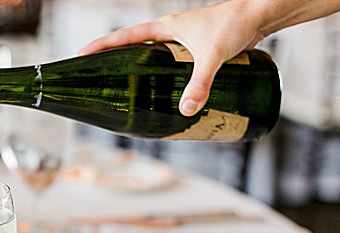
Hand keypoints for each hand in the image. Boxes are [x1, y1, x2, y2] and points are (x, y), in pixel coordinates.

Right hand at [78, 1, 263, 116]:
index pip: (124, 37)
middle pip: (137, 48)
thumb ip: (199, 84)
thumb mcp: (211, 57)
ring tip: (134, 92)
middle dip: (120, 63)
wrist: (258, 15)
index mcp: (165, 27)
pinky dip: (170, 75)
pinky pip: (178, 63)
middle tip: (104, 81)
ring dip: (146, 71)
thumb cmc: (233, 25)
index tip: (81, 56)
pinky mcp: (202, 48)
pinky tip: (172, 91)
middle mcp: (172, 32)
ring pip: (159, 57)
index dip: (102, 46)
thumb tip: (185, 111)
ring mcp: (187, 40)